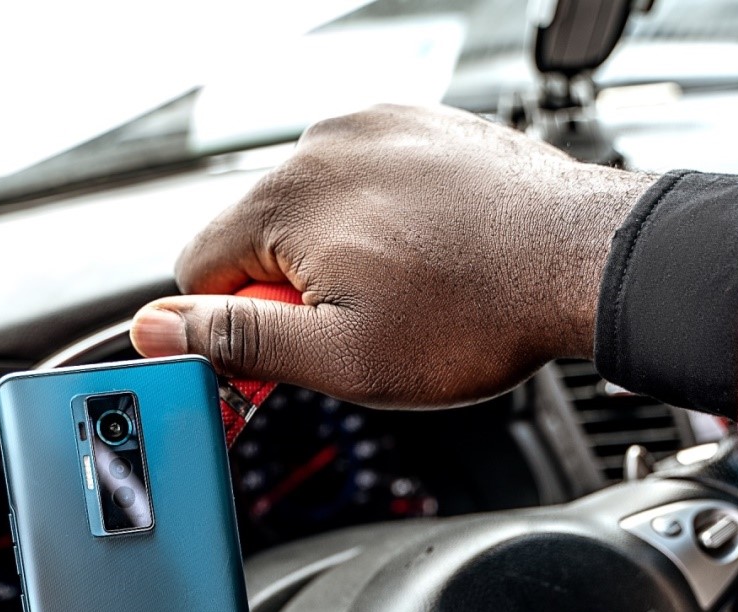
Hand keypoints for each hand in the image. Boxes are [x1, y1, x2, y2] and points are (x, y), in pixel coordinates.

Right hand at [130, 104, 652, 407]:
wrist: (579, 262)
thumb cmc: (476, 313)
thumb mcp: (341, 359)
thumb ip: (238, 341)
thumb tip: (158, 330)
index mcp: (285, 200)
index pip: (194, 270)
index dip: (233, 326)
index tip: (282, 353)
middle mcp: (320, 145)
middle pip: (251, 236)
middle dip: (288, 291)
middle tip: (355, 330)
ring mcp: (373, 127)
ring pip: (309, 210)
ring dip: (333, 258)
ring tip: (402, 293)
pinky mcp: (415, 126)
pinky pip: (362, 181)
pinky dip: (377, 223)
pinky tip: (424, 257)